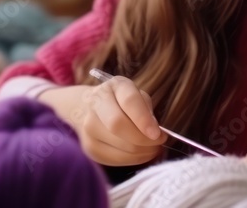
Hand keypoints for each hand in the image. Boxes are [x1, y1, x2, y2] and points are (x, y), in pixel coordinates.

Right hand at [39, 77, 166, 165]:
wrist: (87, 109)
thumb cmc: (120, 102)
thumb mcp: (136, 95)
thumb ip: (146, 109)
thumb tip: (155, 133)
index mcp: (112, 87)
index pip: (128, 102)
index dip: (144, 119)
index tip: (158, 134)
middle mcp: (95, 104)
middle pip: (119, 126)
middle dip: (144, 139)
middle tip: (159, 142)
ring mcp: (88, 128)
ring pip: (119, 146)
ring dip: (142, 152)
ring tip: (153, 148)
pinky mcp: (89, 148)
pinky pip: (116, 159)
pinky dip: (133, 160)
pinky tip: (141, 153)